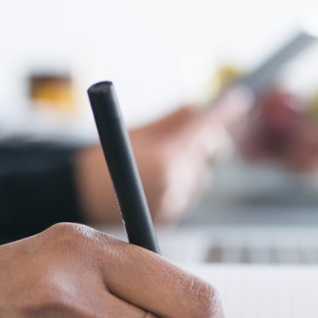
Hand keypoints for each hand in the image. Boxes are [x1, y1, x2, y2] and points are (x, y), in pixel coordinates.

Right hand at [75, 89, 250, 226]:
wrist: (78, 194)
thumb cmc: (101, 159)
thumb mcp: (136, 132)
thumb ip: (173, 120)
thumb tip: (200, 107)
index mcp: (166, 159)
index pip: (205, 130)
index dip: (224, 113)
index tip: (240, 99)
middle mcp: (174, 185)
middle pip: (207, 156)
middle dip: (201, 142)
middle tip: (187, 131)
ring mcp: (173, 204)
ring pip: (198, 177)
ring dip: (188, 165)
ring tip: (157, 161)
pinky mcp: (168, 218)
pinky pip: (184, 194)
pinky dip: (177, 183)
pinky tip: (152, 181)